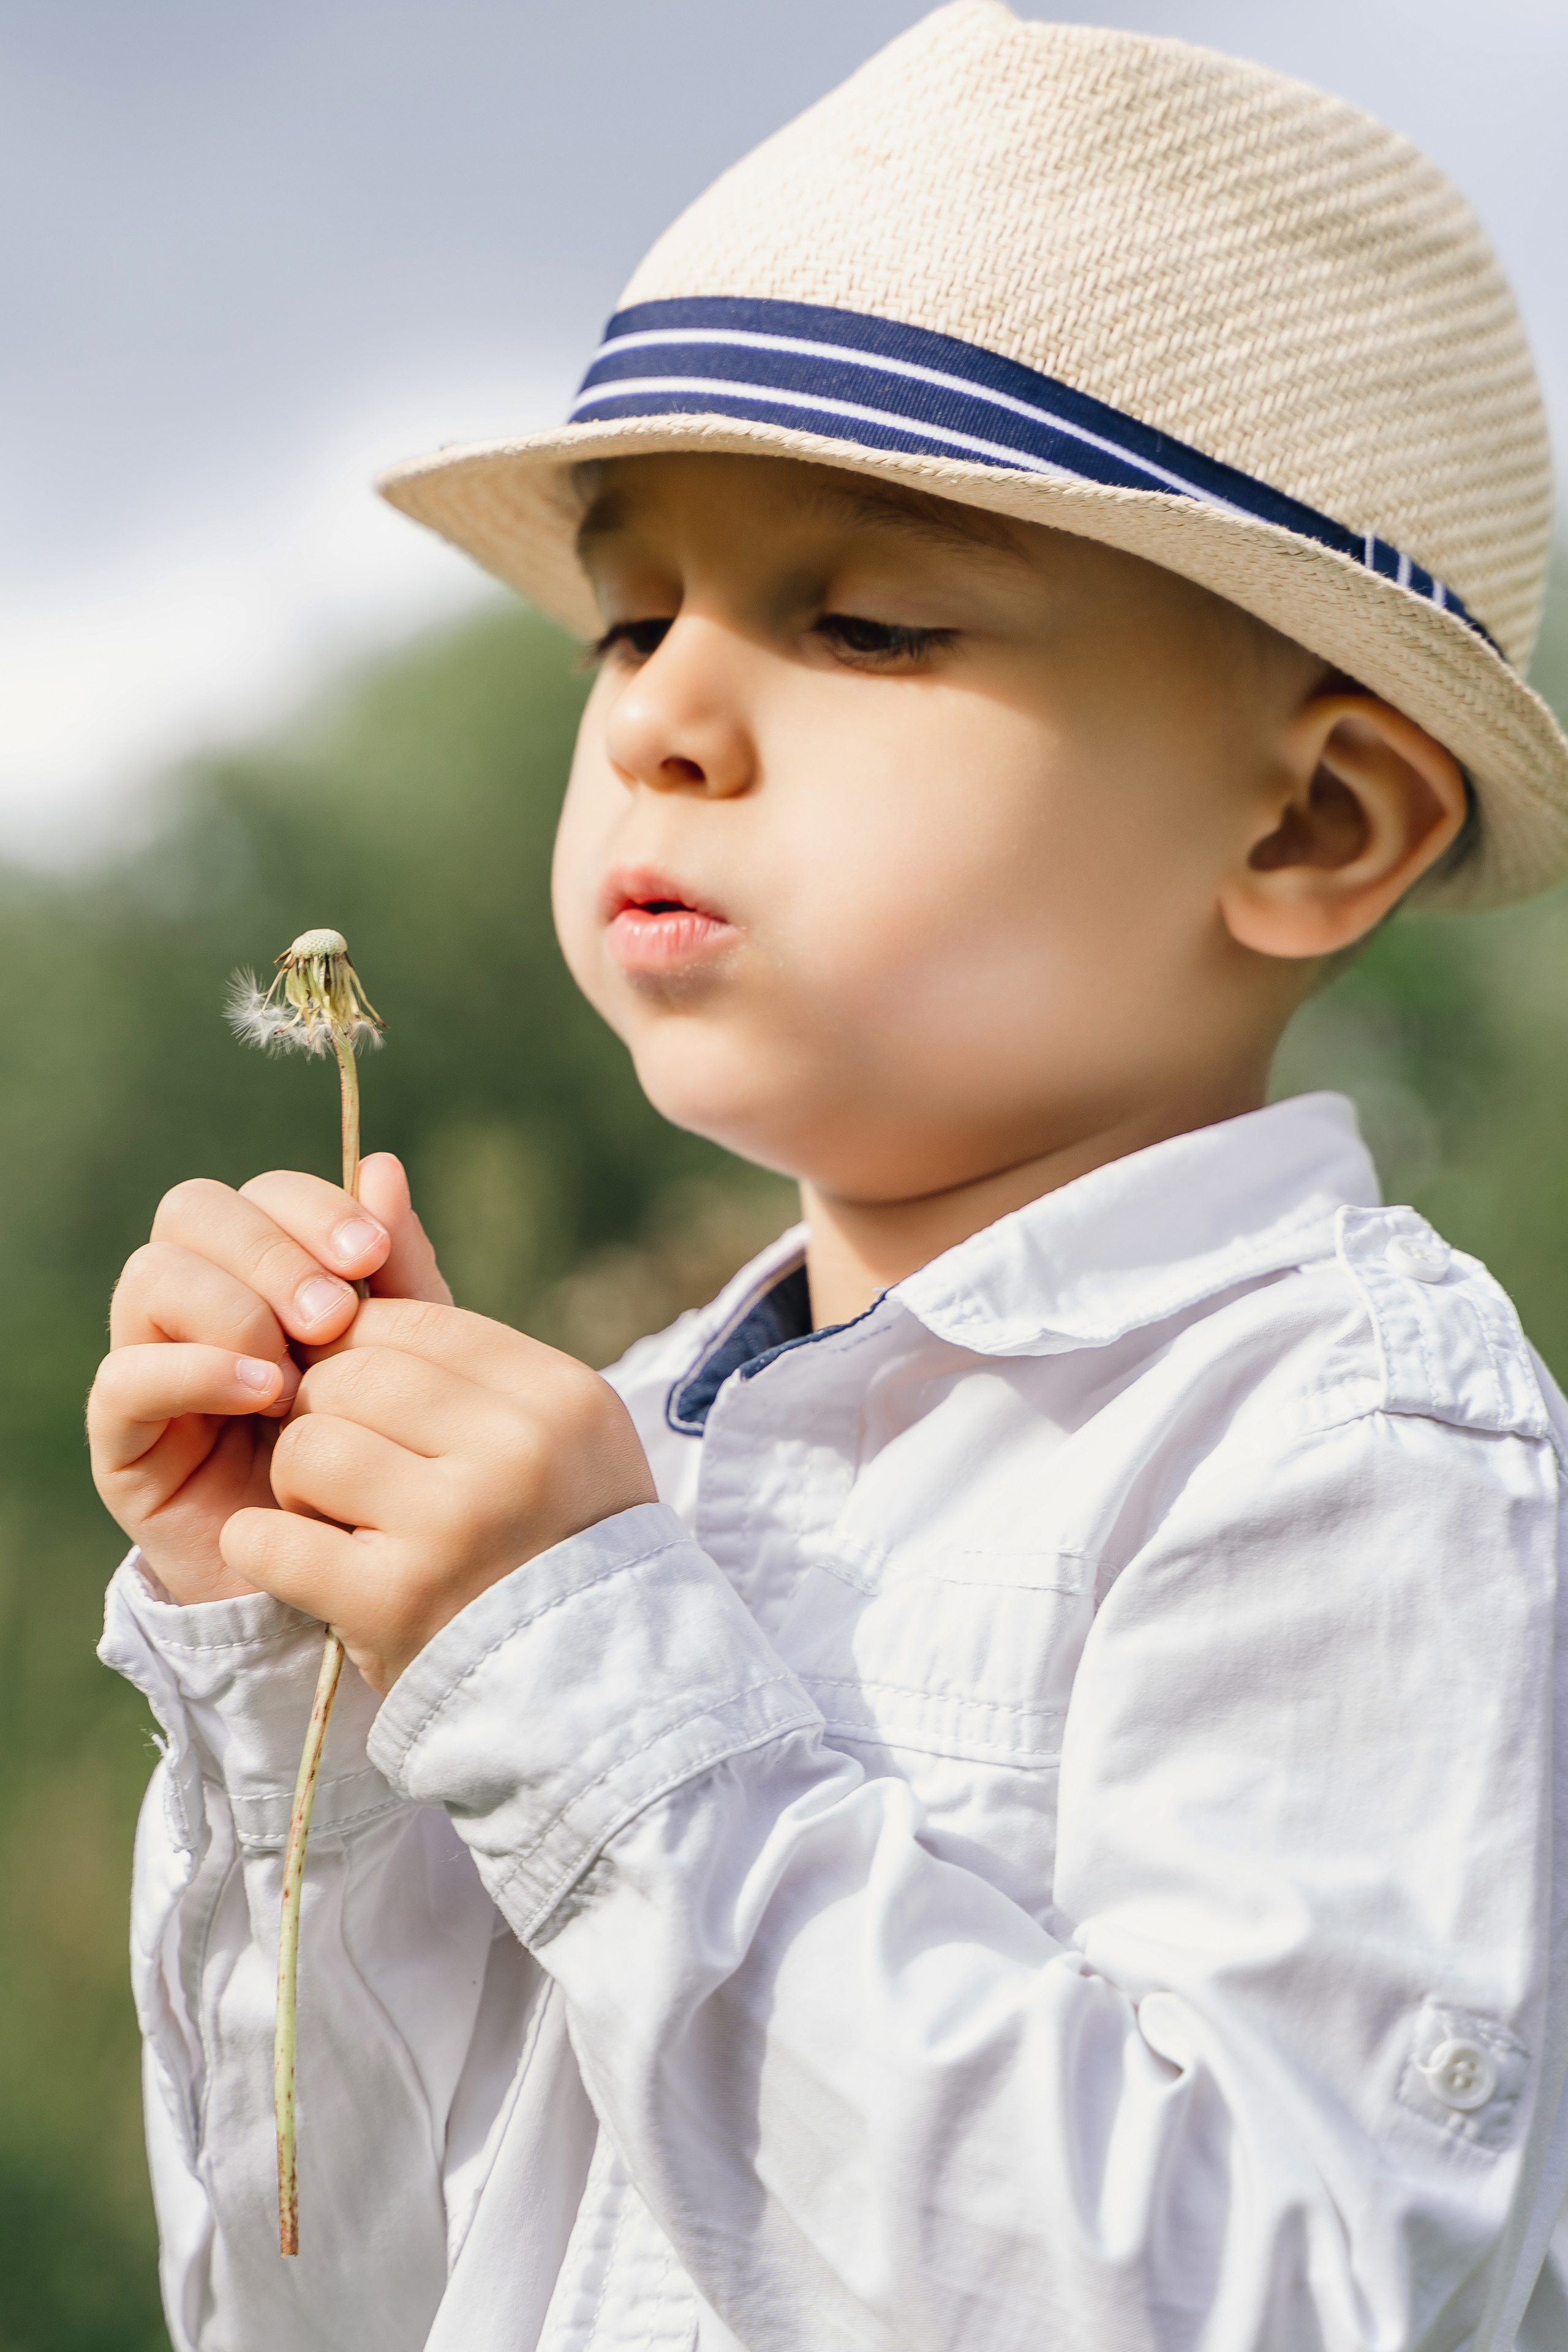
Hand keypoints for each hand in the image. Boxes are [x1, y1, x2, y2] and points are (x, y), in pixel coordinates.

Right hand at [88, 1155, 449, 1603]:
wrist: (351, 1570)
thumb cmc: (381, 1448)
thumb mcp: (407, 1356)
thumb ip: (398, 1271)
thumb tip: (386, 1165)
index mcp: (264, 1267)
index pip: (261, 1191)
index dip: (312, 1207)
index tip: (372, 1255)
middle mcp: (197, 1298)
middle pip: (195, 1212)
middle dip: (272, 1251)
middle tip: (337, 1314)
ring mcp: (152, 1360)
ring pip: (152, 1276)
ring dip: (234, 1308)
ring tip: (299, 1370)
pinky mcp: (124, 1437)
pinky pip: (126, 1377)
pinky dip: (195, 1372)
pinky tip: (262, 1395)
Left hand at [223, 1300, 656, 1692]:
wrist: (590, 1696)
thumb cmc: (549, 1534)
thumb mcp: (529, 1416)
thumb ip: (437, 1301)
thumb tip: (373, 1167)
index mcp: (557, 1394)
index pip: (410, 1322)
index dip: (368, 1361)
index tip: (380, 1414)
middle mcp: (517, 1449)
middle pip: (348, 1376)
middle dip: (329, 1419)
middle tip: (357, 1473)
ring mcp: (458, 1524)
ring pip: (307, 1446)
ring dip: (303, 1486)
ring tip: (351, 1525)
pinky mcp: (395, 1600)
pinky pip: (272, 1536)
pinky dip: (272, 1549)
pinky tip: (316, 1569)